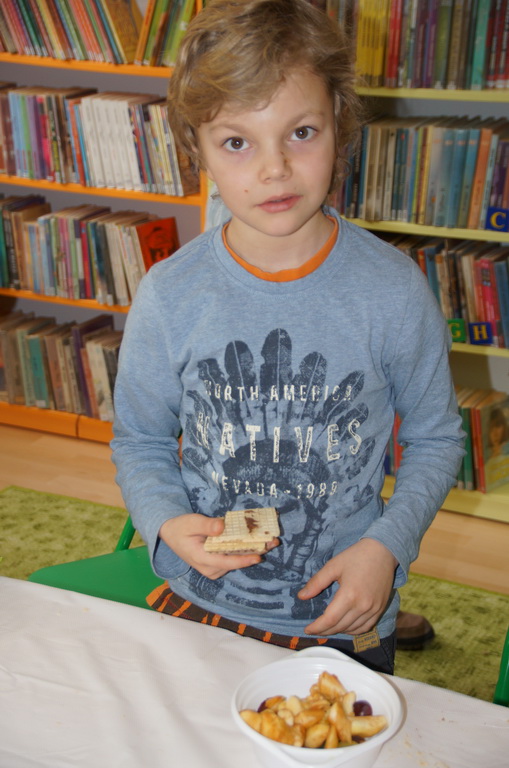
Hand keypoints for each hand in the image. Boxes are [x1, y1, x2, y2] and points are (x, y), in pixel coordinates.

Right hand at [159, 514, 278, 579]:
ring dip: (253, 551)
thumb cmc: (181, 527)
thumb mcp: (191, 522)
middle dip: (255, 552)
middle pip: (236, 562)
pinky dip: (246, 550)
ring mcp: (214, 568)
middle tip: (273, 542)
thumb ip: (206, 525)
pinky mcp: (218, 564)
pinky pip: (234, 558)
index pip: (226, 562)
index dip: (243, 560)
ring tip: (271, 541)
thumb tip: (222, 526)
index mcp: (201, 559)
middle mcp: (209, 568)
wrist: (171, 533)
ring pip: (237, 561)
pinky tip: (259, 541)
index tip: (259, 556)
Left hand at [297, 538, 397, 635]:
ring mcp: (373, 609)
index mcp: (349, 595)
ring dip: (338, 631)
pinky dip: (353, 630)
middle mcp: (362, 606)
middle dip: (324, 631)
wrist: (383, 551)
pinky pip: (365, 627)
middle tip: (314, 629)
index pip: (330, 619)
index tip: (307, 629)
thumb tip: (301, 596)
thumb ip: (316, 582)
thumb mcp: (333, 566)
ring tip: (327, 627)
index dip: (317, 627)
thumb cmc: (356, 556)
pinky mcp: (380, 609)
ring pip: (352, 629)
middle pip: (340, 627)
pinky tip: (345, 626)